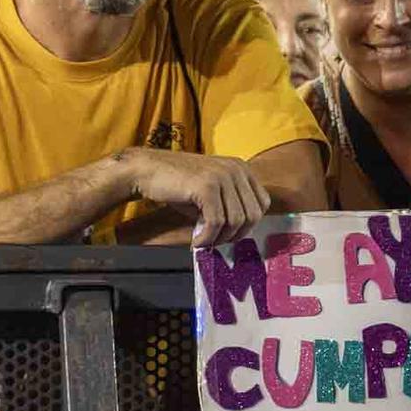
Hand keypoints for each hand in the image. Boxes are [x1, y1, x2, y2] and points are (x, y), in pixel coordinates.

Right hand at [125, 148, 270, 246]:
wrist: (147, 171)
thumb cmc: (179, 185)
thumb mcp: (213, 192)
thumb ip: (231, 206)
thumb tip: (241, 233)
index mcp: (241, 168)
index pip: (262, 204)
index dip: (248, 225)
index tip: (230, 234)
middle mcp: (236, 169)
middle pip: (253, 215)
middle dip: (235, 235)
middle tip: (216, 242)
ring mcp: (222, 176)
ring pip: (236, 221)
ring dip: (219, 238)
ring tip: (203, 240)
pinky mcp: (207, 186)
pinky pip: (217, 222)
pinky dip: (207, 237)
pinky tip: (196, 241)